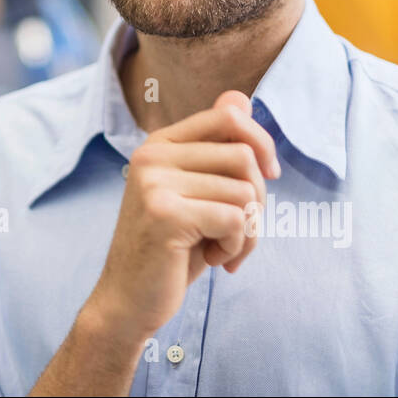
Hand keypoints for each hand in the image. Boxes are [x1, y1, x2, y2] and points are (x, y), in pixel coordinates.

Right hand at [84, 90, 278, 343]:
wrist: (129, 301)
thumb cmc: (171, 250)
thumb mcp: (198, 194)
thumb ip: (217, 148)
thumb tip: (241, 96)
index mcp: (159, 144)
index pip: (228, 115)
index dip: (261, 143)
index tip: (269, 176)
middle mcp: (152, 155)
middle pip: (243, 156)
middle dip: (257, 199)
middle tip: (238, 231)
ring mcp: (155, 182)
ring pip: (244, 192)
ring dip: (247, 232)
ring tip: (220, 248)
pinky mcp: (165, 213)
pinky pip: (236, 220)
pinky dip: (237, 247)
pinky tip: (214, 260)